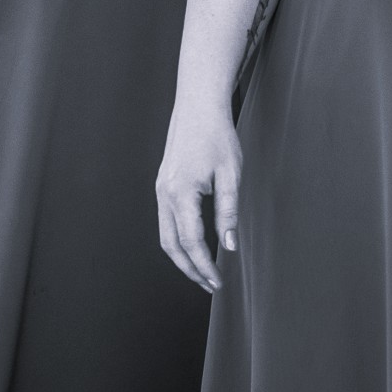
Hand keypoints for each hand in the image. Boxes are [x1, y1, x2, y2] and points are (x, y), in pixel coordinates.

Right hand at [156, 102, 241, 293]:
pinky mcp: (163, 185)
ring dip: (182, 258)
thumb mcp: (230, 175)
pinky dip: (178, 240)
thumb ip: (228, 213)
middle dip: (191, 269)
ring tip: (203, 271)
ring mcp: (160, 189)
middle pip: (172, 245)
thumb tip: (229, 247)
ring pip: (165, 236)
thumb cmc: (217, 136)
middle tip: (211, 285)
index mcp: (181, 193)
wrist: (198, 106)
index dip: (205, 266)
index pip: (191, 242)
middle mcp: (165, 193)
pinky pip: (166, 221)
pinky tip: (195, 245)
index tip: (219, 283)